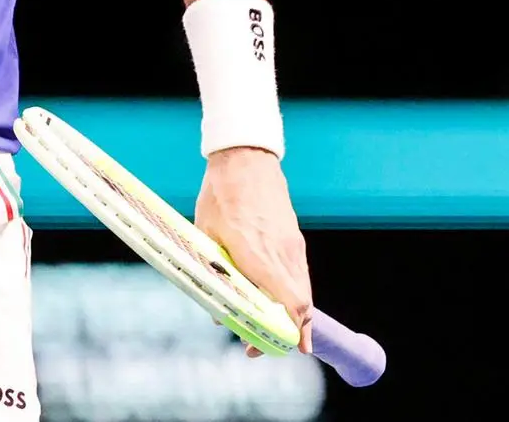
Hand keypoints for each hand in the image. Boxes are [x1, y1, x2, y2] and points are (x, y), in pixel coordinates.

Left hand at [195, 146, 312, 354]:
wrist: (245, 161)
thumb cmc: (220, 196)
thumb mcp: (205, 234)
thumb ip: (211, 271)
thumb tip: (217, 310)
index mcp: (257, 252)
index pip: (288, 301)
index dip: (289, 330)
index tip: (281, 348)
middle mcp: (281, 253)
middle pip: (301, 305)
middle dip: (287, 332)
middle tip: (263, 346)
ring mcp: (292, 247)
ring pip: (303, 292)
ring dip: (290, 316)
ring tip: (266, 328)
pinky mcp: (294, 241)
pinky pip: (299, 277)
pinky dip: (291, 296)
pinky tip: (272, 302)